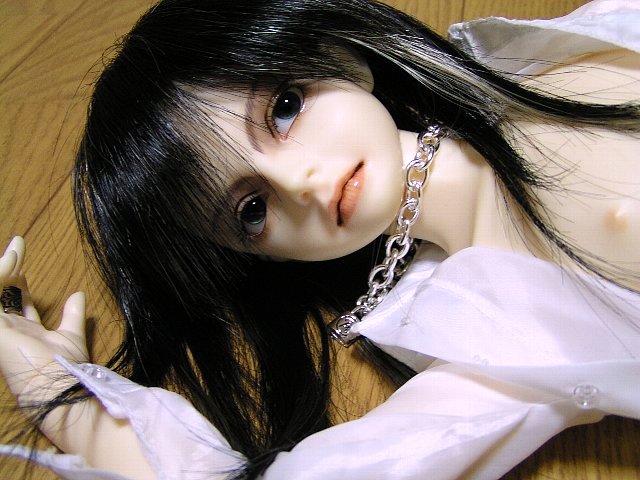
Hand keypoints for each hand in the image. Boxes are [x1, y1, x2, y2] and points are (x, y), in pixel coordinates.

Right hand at [0, 236, 87, 405]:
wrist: (59, 388)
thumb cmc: (66, 368)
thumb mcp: (70, 335)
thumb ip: (72, 315)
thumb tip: (78, 294)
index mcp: (22, 333)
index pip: (14, 302)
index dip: (17, 281)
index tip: (22, 260)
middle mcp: (6, 330)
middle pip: (1, 293)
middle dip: (8, 267)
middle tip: (17, 245)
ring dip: (4, 268)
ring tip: (16, 249)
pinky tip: (10, 261)